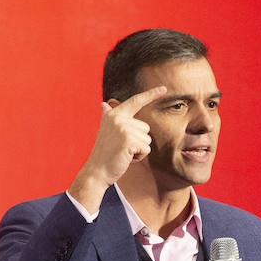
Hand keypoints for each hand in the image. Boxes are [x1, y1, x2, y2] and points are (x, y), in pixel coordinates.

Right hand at [68, 86, 167, 210]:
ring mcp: (124, 129)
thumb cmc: (104, 153)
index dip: (151, 94)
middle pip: (145, 127)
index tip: (164, 88)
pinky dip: (139, 157)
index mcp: (113, 114)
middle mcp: (118, 118)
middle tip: (121, 148)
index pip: (135, 101)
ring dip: (138, 150)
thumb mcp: (105, 131)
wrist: (97, 171)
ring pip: (147, 139)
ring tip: (123, 153)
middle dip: (138, 141)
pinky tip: (126, 158)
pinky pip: (146, 149)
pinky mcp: (129, 140)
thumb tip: (104, 104)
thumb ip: (108, 117)